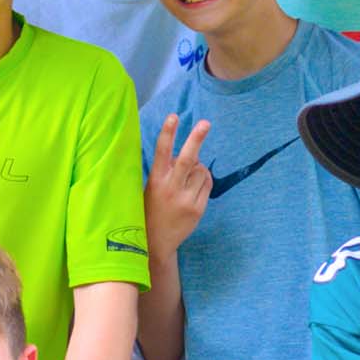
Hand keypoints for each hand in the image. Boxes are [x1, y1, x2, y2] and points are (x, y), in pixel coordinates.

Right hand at [144, 115, 211, 255]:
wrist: (155, 242)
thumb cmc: (152, 208)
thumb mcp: (153, 187)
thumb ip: (168, 170)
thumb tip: (191, 153)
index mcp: (156, 180)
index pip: (161, 152)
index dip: (167, 133)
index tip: (173, 116)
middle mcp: (170, 188)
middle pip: (187, 159)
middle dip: (196, 139)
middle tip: (205, 123)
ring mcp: (185, 199)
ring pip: (201, 170)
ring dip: (199, 168)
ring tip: (188, 178)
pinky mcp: (197, 208)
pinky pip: (207, 184)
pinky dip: (204, 180)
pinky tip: (194, 188)